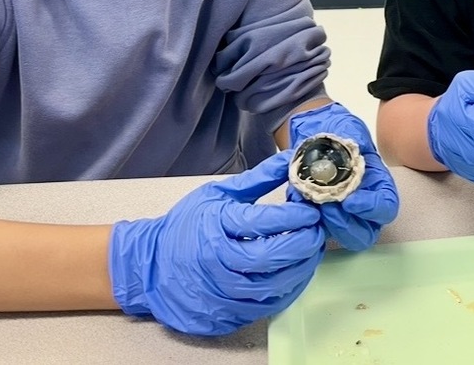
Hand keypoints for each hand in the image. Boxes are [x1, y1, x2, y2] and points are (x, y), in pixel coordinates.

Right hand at [109, 151, 325, 335]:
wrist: (154, 267)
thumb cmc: (188, 226)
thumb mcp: (218, 194)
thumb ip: (257, 179)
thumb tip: (289, 159)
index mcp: (216, 227)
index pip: (262, 223)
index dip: (294, 214)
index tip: (311, 207)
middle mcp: (219, 263)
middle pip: (273, 257)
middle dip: (305, 241)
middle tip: (318, 228)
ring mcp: (223, 293)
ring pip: (276, 285)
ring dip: (304, 266)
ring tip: (314, 247)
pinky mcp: (228, 314)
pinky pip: (269, 305)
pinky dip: (290, 288)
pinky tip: (299, 271)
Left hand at [288, 102, 398, 251]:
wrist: (314, 135)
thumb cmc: (337, 133)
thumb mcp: (349, 130)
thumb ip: (354, 139)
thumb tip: (353, 147)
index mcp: (378, 185)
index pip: (386, 207)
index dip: (372, 209)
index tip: (349, 201)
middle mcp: (364, 207)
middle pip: (365, 232)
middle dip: (346, 224)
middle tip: (327, 208)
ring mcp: (343, 216)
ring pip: (343, 237)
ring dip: (328, 227)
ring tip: (312, 206)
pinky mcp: (321, 219)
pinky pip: (318, 230)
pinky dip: (308, 221)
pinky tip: (297, 201)